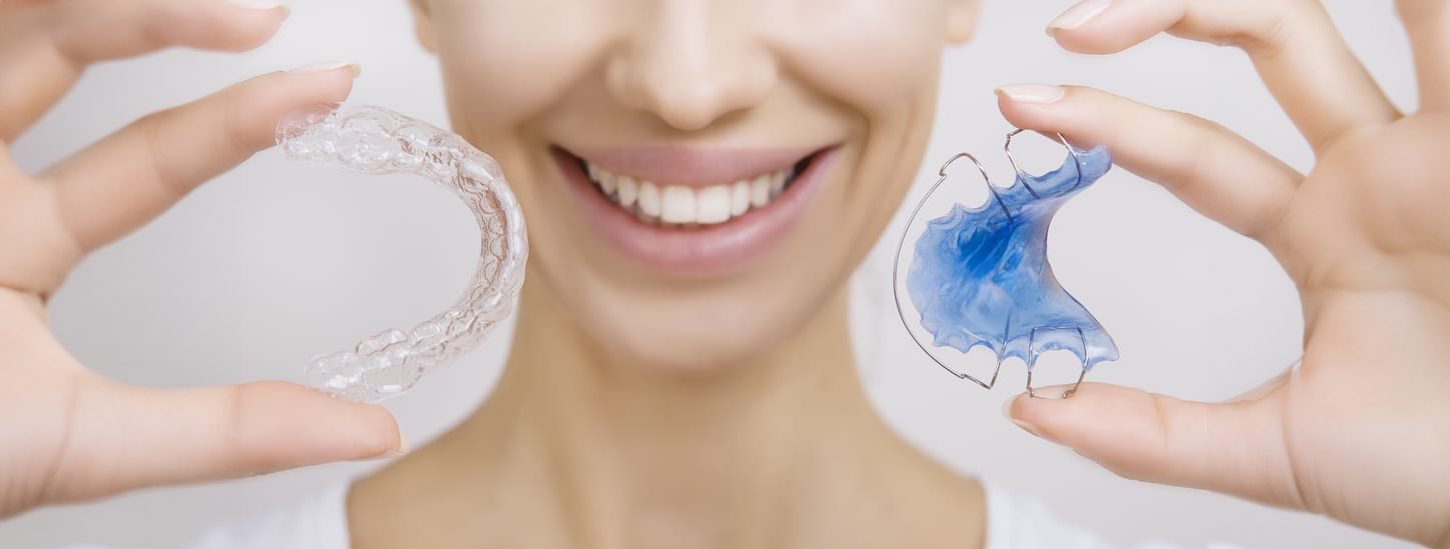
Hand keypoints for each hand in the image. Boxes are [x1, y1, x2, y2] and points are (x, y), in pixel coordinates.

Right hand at [0, 0, 399, 518]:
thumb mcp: (80, 439)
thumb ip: (225, 429)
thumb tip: (376, 429)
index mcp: (16, 239)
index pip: (144, 158)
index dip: (238, 118)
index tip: (332, 88)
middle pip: (57, 45)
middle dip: (152, 14)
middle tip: (256, 10)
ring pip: (2, 23)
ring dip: (88, 1)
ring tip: (213, 4)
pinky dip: (13, 8)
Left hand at [998, 1, 1449, 545]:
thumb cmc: (1436, 471)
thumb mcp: (1275, 448)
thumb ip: (1151, 434)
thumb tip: (1033, 410)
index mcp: (1319, 226)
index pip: (1192, 152)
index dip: (1104, 122)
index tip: (1019, 101)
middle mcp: (1376, 168)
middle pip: (1272, 39)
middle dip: (1169, 11)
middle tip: (1067, 28)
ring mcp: (1436, 150)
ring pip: (1362, 13)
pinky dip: (1420, 3)